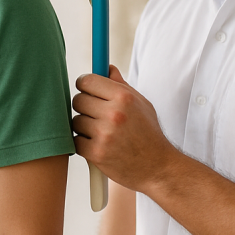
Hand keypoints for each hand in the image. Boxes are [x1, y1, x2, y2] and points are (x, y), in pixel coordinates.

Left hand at [72, 65, 175, 191]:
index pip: (87, 81)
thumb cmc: (149, 133)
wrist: (158, 168)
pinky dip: (83, 144)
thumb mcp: (141, 104)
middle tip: (96, 114)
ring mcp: (104, 134)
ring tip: (101, 132)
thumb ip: (121, 85)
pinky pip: (76, 141)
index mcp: (124, 97)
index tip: (87, 90)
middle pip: (78, 100)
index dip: (85, 85)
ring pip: (76, 121)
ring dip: (83, 127)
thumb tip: (106, 67)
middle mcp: (113, 114)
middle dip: (84, 106)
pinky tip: (98, 145)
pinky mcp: (96, 153)